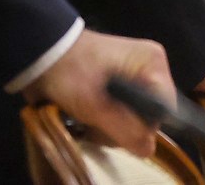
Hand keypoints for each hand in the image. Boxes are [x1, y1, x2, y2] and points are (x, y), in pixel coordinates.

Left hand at [21, 28, 174, 157]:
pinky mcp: (119, 88)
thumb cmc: (69, 72)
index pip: (165, 108)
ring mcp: (133, 78)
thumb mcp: (96, 104)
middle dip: (122, 127)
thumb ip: (125, 129)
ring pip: (134, 119)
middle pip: (149, 117)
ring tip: (85, 117)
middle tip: (94, 120)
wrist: (40, 54)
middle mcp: (148, 70)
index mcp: (152, 63)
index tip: (117, 127)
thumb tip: (148, 150)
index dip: (143, 125)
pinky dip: (104, 122)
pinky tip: (86, 117)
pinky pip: (122, 115)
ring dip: (109, 127)